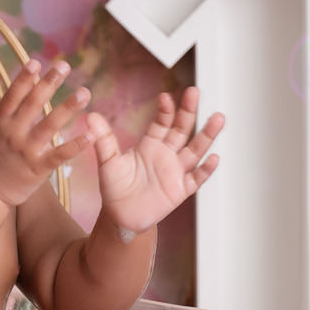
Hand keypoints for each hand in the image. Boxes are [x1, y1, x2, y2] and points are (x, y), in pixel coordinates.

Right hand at [0, 59, 92, 206]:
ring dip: (68, 108)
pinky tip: (91, 135)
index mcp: (0, 122)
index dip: (24, 78)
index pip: (13, 96)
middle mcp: (14, 133)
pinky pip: (59, 155)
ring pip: (49, 125)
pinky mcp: (39, 168)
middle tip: (64, 65)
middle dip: (49, 84)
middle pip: (33, 104)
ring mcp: (27, 150)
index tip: (36, 62)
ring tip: (84, 92)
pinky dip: (75, 145)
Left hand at [87, 87, 223, 232]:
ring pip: (195, 149)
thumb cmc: (115, 188)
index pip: (162, 122)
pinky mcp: (181, 190)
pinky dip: (206, 169)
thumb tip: (90, 116)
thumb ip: (103, 139)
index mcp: (150, 144)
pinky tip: (214, 157)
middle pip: (182, 129)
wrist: (121, 216)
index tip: (166, 97)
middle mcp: (167, 154)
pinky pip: (196, 178)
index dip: (166, 110)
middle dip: (189, 111)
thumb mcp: (108, 162)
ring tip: (218, 118)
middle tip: (195, 92)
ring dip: (206, 135)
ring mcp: (176, 171)